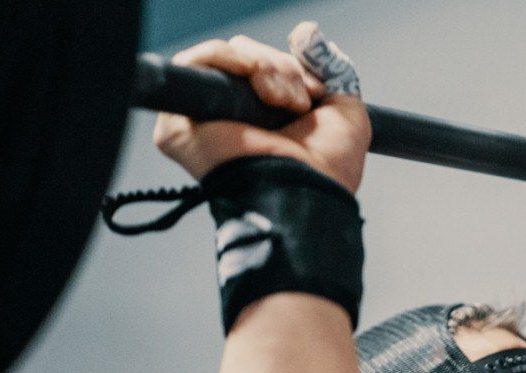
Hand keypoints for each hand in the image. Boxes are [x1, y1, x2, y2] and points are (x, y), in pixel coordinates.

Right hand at [153, 22, 370, 192]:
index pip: (266, 65)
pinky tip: (252, 79)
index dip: (291, 69)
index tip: (315, 93)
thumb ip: (333, 69)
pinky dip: (228, 59)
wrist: (306, 189)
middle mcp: (233, 117)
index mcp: (265, 116)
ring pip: (227, 56)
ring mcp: (204, 119)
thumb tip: (306, 31)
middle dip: (282, 69)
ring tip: (281, 103)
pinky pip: (196, 63)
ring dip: (264, 69)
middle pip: (248, 54)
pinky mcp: (178, 123)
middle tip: (298, 104)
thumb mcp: (346, 110)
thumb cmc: (328, 168)